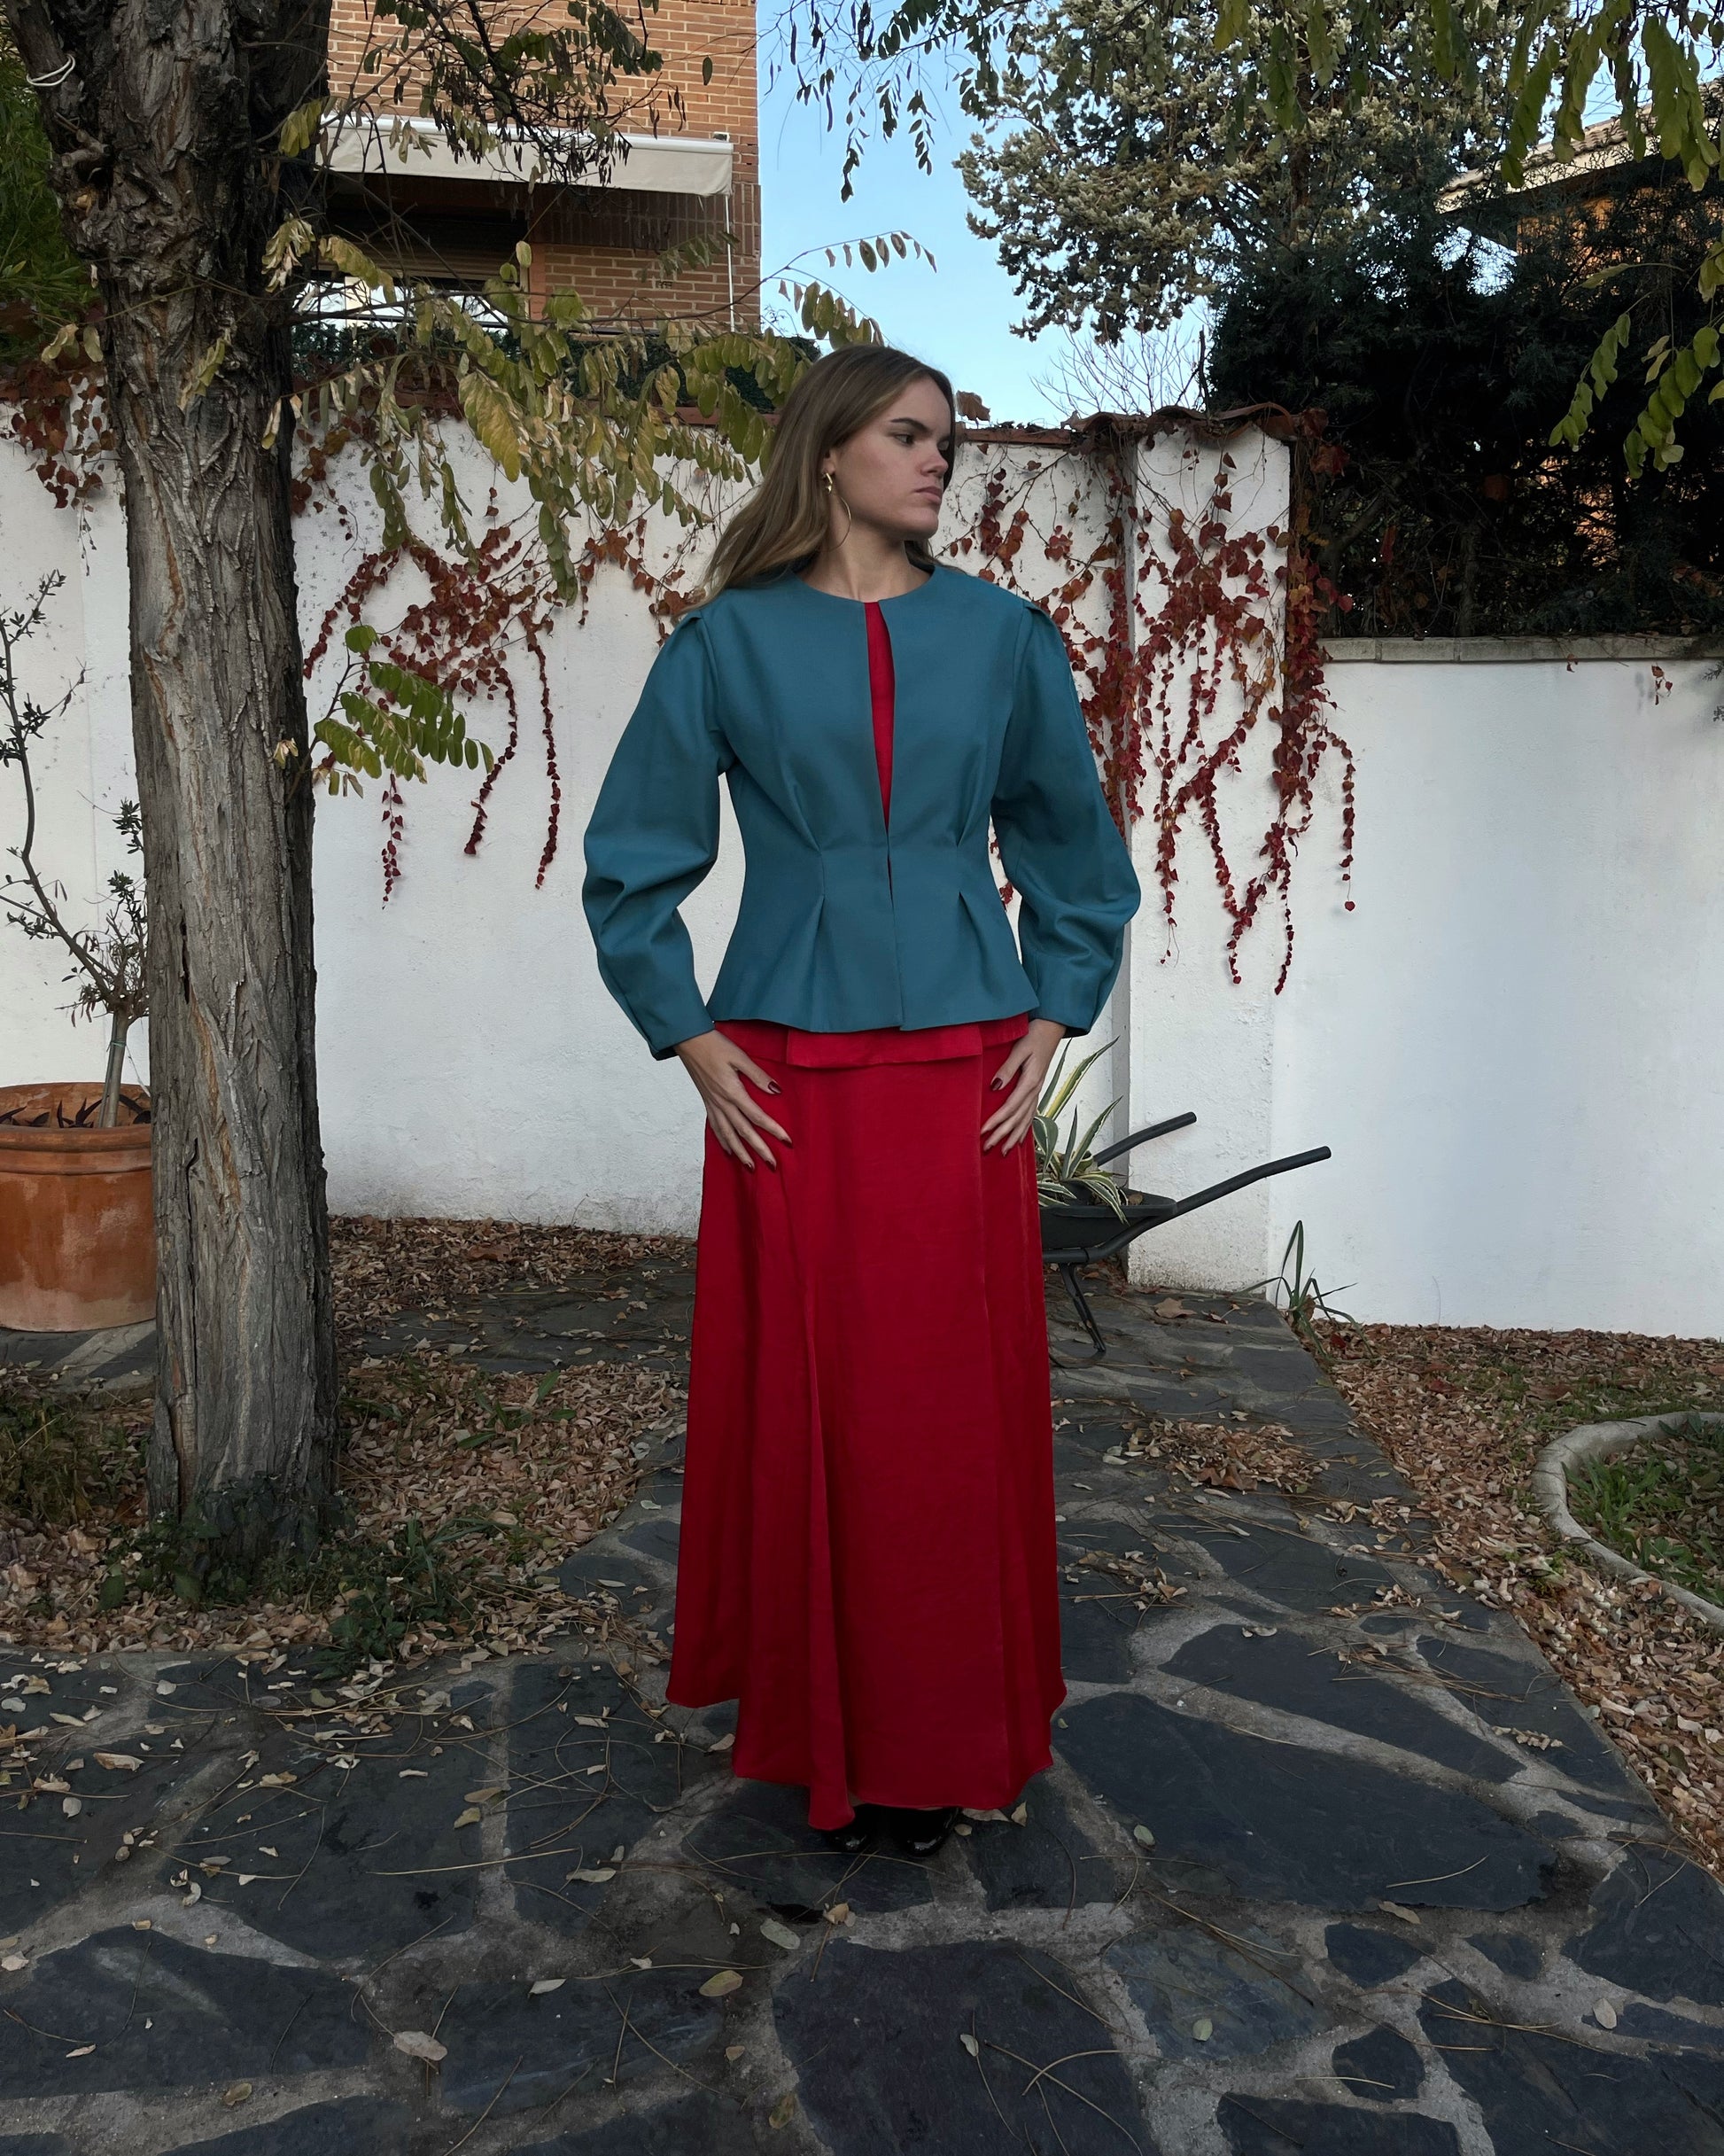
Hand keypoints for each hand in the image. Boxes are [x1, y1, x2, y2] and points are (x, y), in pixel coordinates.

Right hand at [675, 1027, 790, 1170]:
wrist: (689, 1042)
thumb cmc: (716, 1046)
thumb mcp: (740, 1056)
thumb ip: (758, 1075)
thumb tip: (776, 1091)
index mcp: (733, 1092)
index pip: (757, 1117)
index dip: (773, 1130)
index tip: (787, 1141)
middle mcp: (722, 1103)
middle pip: (744, 1132)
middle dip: (759, 1150)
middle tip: (772, 1165)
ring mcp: (713, 1105)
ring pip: (728, 1135)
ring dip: (740, 1153)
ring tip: (751, 1167)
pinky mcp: (707, 1103)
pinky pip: (715, 1128)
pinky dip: (723, 1142)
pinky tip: (729, 1151)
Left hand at [981, 1017, 1067, 1153]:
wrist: (1050, 1030)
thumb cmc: (1033, 1036)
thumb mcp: (1019, 1049)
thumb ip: (1007, 1069)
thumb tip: (994, 1087)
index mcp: (1030, 1082)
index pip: (1010, 1107)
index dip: (997, 1121)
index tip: (983, 1131)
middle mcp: (1035, 1090)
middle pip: (1017, 1119)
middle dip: (1002, 1135)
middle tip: (987, 1148)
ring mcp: (1037, 1092)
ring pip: (1025, 1120)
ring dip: (1014, 1137)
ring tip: (1003, 1152)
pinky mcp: (1036, 1090)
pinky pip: (1031, 1115)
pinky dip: (1025, 1129)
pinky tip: (1020, 1140)